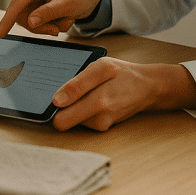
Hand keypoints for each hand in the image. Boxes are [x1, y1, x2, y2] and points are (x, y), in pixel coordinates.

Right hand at [0, 0, 101, 37]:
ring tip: (61, 22)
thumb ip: (49, 12)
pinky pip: (31, 24)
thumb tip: (30, 21)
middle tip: (56, 29)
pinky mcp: (29, 7)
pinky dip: (45, 27)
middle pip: (21, 15)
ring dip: (44, 27)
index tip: (1, 32)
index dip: (8, 17)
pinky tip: (57, 21)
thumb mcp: (69, 4)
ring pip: (25, 22)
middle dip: (39, 26)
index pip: (19, 0)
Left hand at [50, 59, 195, 130]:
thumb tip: (57, 101)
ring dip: (74, 106)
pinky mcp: (102, 127)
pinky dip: (82, 108)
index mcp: (98, 103)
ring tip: (86, 90)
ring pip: (72, 119)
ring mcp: (101, 126)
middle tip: (66, 91)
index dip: (52, 109)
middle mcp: (99, 120)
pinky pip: (82, 119)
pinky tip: (92, 96)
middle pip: (63, 122)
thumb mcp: (102, 67)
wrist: (148, 88)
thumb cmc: (124, 74)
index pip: (61, 120)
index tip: (47, 99)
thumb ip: (78, 83)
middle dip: (61, 108)